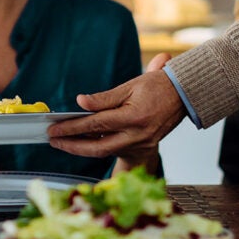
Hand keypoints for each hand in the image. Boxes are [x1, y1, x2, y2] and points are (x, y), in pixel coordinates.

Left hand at [48, 53, 183, 160]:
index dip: (72, 127)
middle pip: (98, 148)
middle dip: (73, 146)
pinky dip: (98, 146)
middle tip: (54, 141)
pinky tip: (83, 140)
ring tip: (64, 141)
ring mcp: (141, 144)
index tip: (55, 128)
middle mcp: (137, 135)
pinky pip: (115, 149)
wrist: (185, 97)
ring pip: (106, 152)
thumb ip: (103, 98)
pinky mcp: (142, 147)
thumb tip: (81, 101)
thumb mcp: (130, 86)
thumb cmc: (159, 87)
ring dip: (83, 148)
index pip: (96, 125)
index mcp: (134, 117)